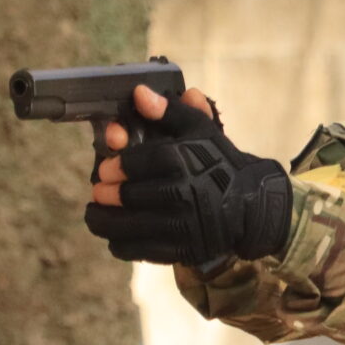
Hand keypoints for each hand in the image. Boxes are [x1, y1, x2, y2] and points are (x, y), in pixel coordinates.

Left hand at [83, 85, 292, 265]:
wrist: (250, 205)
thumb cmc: (218, 163)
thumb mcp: (199, 130)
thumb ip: (168, 111)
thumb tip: (139, 93)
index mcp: (183, 161)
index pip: (135, 163)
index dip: (114, 167)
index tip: (104, 170)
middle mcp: (182, 193)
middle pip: (127, 196)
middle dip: (105, 194)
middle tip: (98, 190)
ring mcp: (182, 225)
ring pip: (126, 226)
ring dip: (102, 220)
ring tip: (94, 213)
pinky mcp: (182, 250)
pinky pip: (138, 250)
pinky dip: (119, 243)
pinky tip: (114, 234)